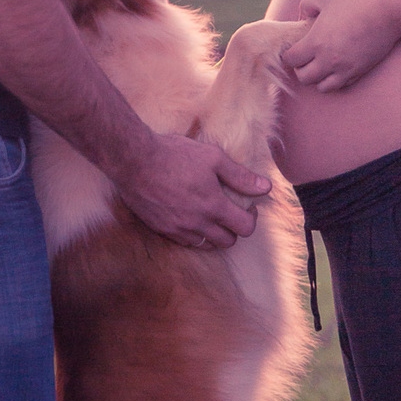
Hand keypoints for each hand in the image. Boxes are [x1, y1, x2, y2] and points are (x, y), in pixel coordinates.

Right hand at [116, 131, 270, 247]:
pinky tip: (191, 216)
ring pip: (206, 245)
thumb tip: (266, 187)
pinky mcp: (161, 230)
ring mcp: (178, 230)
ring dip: (214, 233)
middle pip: (227, 242)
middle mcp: (197, 224)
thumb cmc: (174, 155)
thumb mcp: (213, 158)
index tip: (248, 205)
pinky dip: (194, 234)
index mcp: (213, 206)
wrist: (134, 161)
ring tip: (210, 214)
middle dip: (234, 228)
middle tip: (230, 210)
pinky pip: (185, 242)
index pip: (245, 229)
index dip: (251, 218)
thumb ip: (240, 176)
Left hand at [283, 0, 400, 91]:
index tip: (293, 47)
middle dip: (301, 68)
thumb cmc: (356, 0)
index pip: (291, 60)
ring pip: (322, 87)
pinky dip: (335, 79)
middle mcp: (328, 61)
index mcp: (316, 42)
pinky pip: (341, 85)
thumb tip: (302, 16)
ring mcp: (345, 69)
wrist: (389, 10)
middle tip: (306, 57)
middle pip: (304, 78)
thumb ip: (307, 5)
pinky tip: (337, 66)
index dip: (289, 54)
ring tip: (321, 64)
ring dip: (318, 78)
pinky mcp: (360, 71)